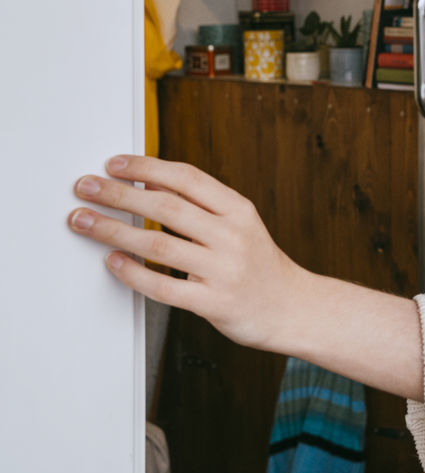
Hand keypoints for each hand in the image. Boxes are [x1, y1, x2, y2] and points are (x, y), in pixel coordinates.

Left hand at [68, 155, 307, 351]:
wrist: (292, 308)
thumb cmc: (259, 265)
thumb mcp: (239, 224)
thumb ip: (199, 205)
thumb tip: (150, 184)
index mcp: (239, 210)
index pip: (187, 178)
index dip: (146, 168)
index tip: (113, 164)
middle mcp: (233, 236)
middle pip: (166, 208)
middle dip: (119, 195)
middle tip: (86, 187)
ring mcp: (224, 270)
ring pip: (158, 246)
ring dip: (113, 231)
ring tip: (84, 221)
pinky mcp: (213, 303)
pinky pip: (164, 287)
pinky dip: (133, 274)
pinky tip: (113, 262)